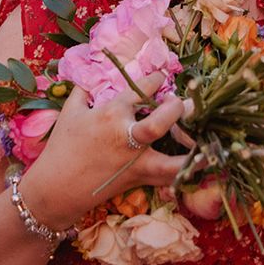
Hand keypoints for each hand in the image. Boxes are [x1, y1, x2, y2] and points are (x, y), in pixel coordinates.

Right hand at [18, 73, 188, 230]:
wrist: (54, 189)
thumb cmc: (61, 147)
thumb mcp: (69, 112)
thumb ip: (83, 91)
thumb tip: (90, 75)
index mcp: (111, 113)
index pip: (141, 89)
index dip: (156, 80)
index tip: (163, 77)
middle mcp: (127, 136)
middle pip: (160, 121)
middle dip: (177, 109)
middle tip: (184, 103)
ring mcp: (135, 161)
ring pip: (171, 160)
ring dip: (192, 151)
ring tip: (208, 141)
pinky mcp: (138, 179)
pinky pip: (167, 177)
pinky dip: (185, 172)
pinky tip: (203, 166)